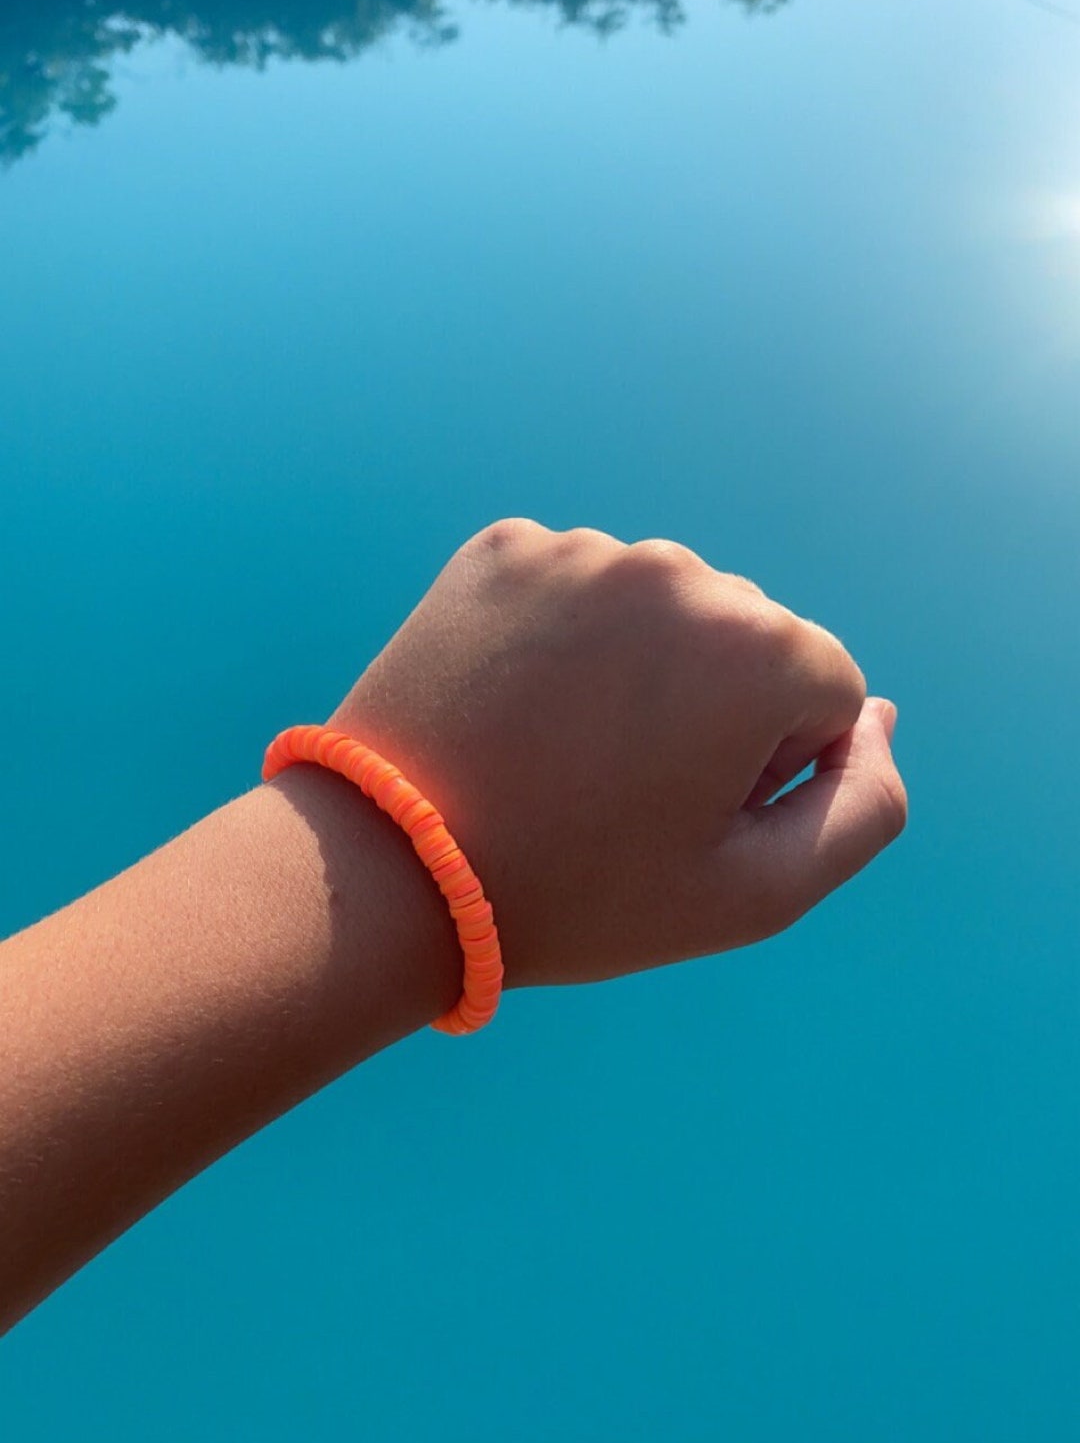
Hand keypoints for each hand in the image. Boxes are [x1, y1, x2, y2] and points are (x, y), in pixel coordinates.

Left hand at [332, 520, 906, 989]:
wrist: (393, 866)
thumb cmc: (582, 893)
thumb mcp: (756, 893)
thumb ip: (865, 807)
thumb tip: (883, 717)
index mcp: (759, 646)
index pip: (824, 695)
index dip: (766, 770)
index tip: (682, 815)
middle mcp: (679, 572)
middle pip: (744, 640)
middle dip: (708, 708)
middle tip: (616, 791)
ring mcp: (583, 551)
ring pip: (658, 612)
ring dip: (635, 670)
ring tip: (560, 752)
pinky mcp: (505, 549)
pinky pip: (574, 590)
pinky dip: (560, 642)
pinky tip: (516, 708)